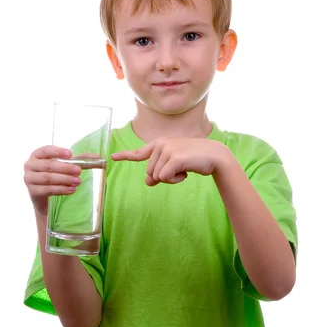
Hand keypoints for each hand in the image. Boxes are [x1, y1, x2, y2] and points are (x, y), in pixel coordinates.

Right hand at [24, 146, 81, 215]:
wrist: (43, 196)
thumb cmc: (54, 175)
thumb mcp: (65, 165)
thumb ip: (79, 160)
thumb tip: (98, 157)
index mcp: (36, 155)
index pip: (45, 150)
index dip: (57, 151)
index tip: (70, 154)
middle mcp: (30, 165)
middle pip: (48, 165)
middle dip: (65, 168)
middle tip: (78, 171)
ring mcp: (29, 179)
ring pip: (48, 178)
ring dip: (64, 179)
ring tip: (78, 181)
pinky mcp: (32, 192)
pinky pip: (47, 190)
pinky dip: (61, 189)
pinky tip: (71, 190)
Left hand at [111, 138, 226, 185]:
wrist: (214, 155)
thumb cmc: (194, 160)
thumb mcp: (174, 165)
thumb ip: (159, 172)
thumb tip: (148, 182)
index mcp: (159, 144)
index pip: (139, 152)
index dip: (125, 156)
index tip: (113, 157)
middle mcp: (160, 144)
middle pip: (149, 172)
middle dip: (163, 176)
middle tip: (179, 169)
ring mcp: (167, 150)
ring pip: (156, 176)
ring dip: (170, 178)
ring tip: (184, 168)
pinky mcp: (174, 158)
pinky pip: (164, 178)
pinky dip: (175, 180)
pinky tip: (185, 173)